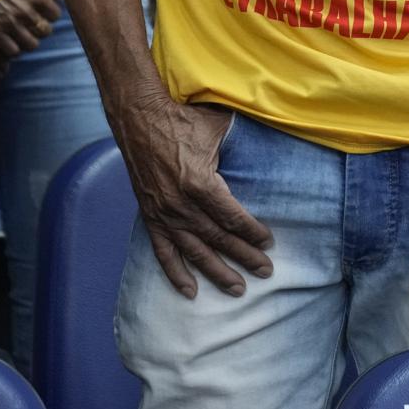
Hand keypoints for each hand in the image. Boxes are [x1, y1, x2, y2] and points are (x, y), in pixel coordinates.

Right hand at [0, 0, 61, 64]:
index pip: (55, 15)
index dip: (51, 13)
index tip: (44, 11)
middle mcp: (25, 12)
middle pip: (45, 31)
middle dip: (42, 27)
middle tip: (34, 22)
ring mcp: (9, 24)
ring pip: (31, 44)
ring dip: (29, 40)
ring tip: (24, 33)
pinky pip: (12, 50)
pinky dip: (14, 48)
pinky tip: (11, 39)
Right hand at [118, 99, 272, 297]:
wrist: (138, 116)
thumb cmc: (181, 117)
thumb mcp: (217, 126)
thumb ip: (241, 141)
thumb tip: (270, 140)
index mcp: (200, 183)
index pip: (233, 218)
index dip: (253, 232)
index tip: (268, 242)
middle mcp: (182, 205)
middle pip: (219, 239)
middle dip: (244, 257)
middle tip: (265, 271)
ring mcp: (164, 214)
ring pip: (195, 252)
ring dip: (217, 273)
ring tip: (237, 289)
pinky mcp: (150, 217)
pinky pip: (163, 252)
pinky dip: (176, 274)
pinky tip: (190, 292)